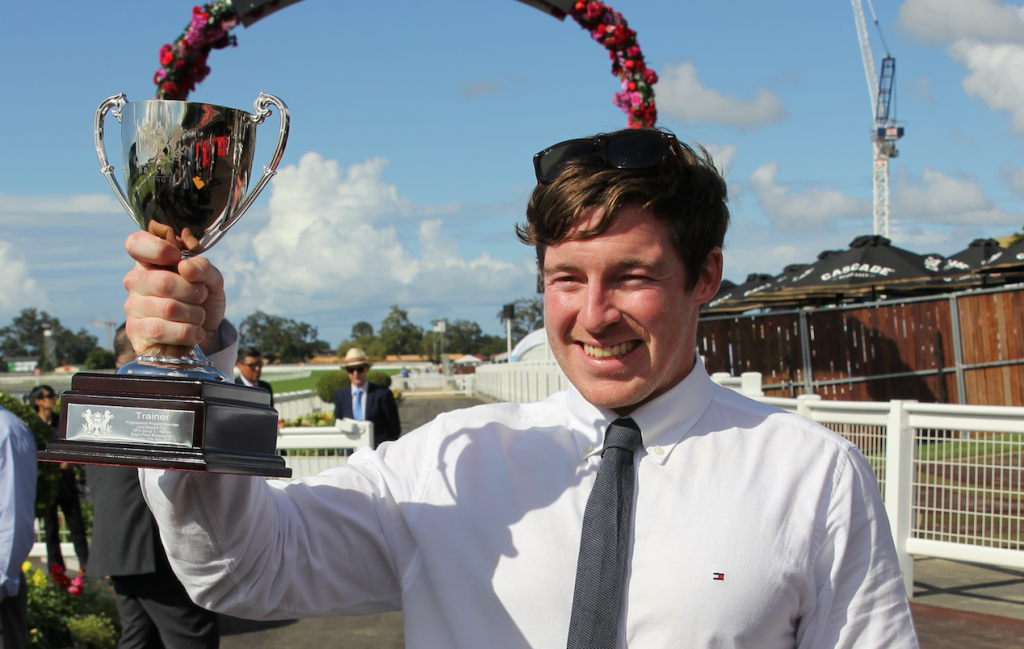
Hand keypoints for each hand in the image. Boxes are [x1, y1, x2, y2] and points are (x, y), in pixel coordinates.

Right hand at [123, 224, 225, 358]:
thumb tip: (185, 267)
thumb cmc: (202, 300)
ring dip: (195, 315)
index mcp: (150, 260)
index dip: (159, 249)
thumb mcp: (211, 280)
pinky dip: (188, 333)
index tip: (178, 258)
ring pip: (168, 309)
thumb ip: (203, 267)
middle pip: (164, 282)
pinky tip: (195, 332)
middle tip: (201, 297)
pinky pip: (162, 330)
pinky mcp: (135, 332)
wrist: (205, 332)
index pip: (136, 243)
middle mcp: (135, 281)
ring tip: (199, 316)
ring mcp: (133, 306)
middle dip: (193, 292)